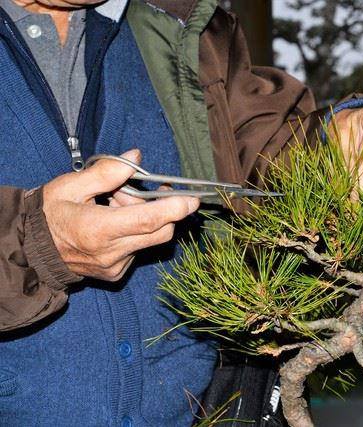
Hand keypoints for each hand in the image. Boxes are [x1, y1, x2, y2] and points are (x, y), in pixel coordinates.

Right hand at [43, 149, 199, 280]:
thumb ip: (107, 172)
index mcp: (98, 229)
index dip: (174, 209)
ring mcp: (115, 266)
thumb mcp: (71, 185)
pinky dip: (135, 234)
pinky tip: (113, 225)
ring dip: (144, 220)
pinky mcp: (117, 273)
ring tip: (115, 206)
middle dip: (162, 210)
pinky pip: (139, 250)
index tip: (192, 200)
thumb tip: (136, 157)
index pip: (148, 220)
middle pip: (159, 232)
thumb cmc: (48, 214)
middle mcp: (111, 253)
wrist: (30, 250)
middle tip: (141, 191)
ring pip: (150, 241)